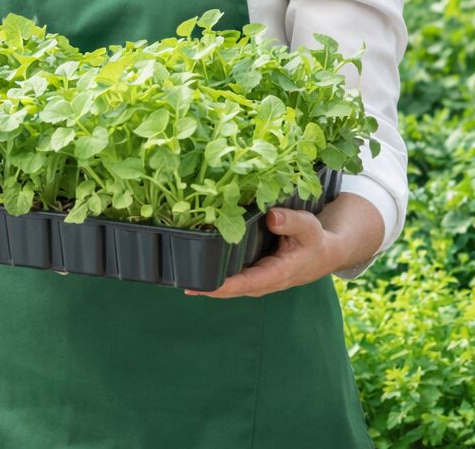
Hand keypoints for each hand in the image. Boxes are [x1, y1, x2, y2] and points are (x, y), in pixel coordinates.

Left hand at [186, 193, 383, 298]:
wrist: (325, 253)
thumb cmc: (315, 239)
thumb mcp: (308, 226)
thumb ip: (291, 221)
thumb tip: (271, 216)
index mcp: (277, 274)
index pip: (245, 283)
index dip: (221, 285)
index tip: (200, 284)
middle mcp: (265, 282)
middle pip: (231, 289)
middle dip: (207, 286)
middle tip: (181, 278)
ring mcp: (259, 281)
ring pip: (230, 287)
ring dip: (208, 283)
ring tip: (182, 275)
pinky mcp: (255, 275)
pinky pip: (233, 280)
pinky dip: (216, 277)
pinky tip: (196, 270)